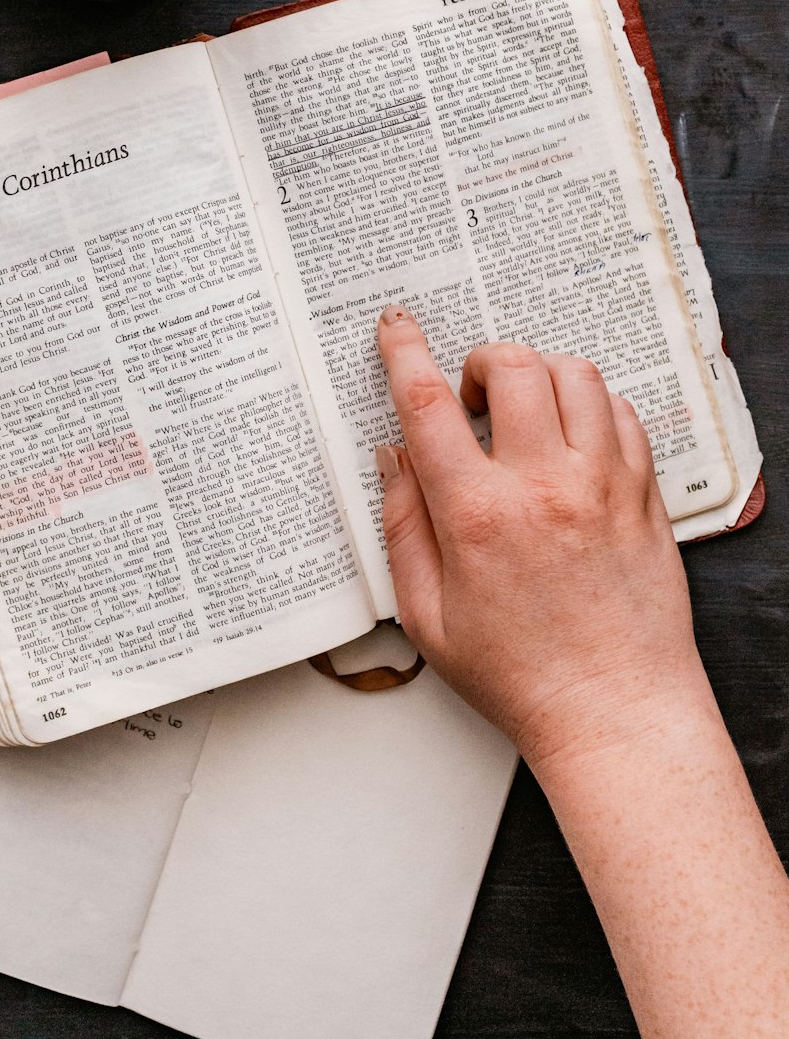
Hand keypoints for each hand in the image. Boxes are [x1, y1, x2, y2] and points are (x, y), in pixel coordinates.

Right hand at [375, 307, 702, 767]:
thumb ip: (403, 524)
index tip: (396, 327)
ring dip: (539, 377)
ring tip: (525, 415)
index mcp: (477, 515)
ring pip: (575, 375)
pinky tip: (571, 440)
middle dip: (480, 363)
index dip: (403, 351)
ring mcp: (602, 485)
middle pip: (511, 365)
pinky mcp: (643, 494)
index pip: (428, 403)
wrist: (613, 711)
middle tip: (472, 400)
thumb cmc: (520, 676)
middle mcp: (543, 486)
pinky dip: (591, 408)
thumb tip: (393, 456)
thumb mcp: (427, 614)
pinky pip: (622, 413)